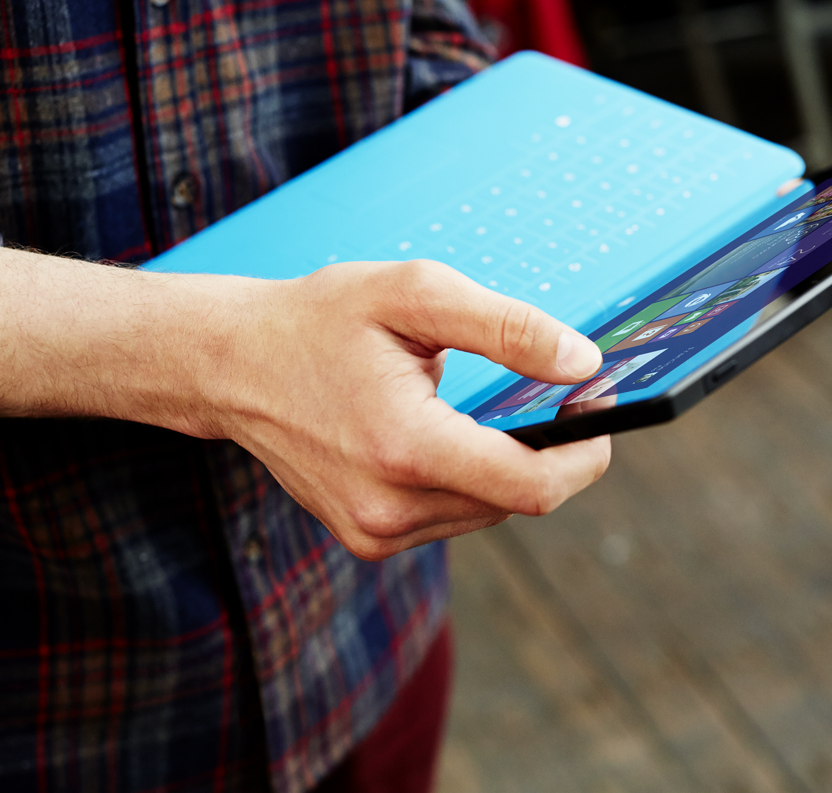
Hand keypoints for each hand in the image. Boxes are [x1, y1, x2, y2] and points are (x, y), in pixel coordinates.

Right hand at [0, 248, 610, 559]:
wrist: (230, 364)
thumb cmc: (320, 319)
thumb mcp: (416, 295)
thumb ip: (508, 328)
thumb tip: (583, 365)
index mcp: (404, 447)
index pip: (532, 484)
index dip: (585, 454)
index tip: (601, 413)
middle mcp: (387, 506)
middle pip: (515, 499)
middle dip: (550, 453)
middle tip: (559, 396)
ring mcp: (372, 530)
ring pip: (486, 512)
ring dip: (506, 466)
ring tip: (485, 409)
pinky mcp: (365, 536)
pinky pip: (450, 517)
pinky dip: (468, 480)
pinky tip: (447, 437)